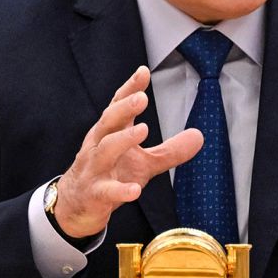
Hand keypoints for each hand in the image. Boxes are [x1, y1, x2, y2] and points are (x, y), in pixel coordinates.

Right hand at [53, 66, 203, 237]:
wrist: (77, 206)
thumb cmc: (110, 175)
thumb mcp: (143, 162)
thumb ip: (170, 150)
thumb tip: (200, 136)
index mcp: (110, 133)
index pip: (118, 105)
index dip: (129, 88)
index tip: (143, 72)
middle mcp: (99, 145)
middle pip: (108, 121)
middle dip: (124, 108)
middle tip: (142, 97)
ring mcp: (94, 169)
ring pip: (105, 150)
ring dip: (123, 139)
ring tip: (143, 129)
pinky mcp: (95, 193)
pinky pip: (107, 190)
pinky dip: (120, 190)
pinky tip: (135, 190)